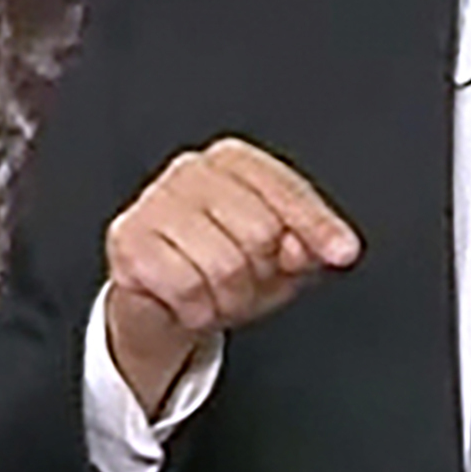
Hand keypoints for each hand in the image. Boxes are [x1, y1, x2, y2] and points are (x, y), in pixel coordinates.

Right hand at [104, 137, 360, 414]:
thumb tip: (307, 248)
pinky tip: (192, 303)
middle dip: (262, 273)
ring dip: (230, 299)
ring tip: (220, 296)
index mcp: (235, 161)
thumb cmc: (224, 267)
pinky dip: (197, 310)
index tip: (343, 253)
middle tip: (249, 283)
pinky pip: (185, 287)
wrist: (163, 302)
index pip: (286, 190)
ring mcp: (155, 201)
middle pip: (260, 230)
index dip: (317, 227)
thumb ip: (304, 247)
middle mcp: (192, 170)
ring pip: (223, 264)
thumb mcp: (280, 259)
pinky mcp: (128, 238)